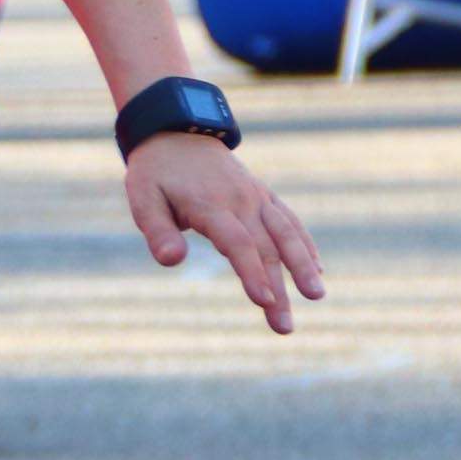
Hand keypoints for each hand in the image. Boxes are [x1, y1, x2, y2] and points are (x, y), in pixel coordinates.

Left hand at [126, 133, 324, 334]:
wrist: (177, 132)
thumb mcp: (143, 198)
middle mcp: (241, 201)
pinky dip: (304, 244)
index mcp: (211, 205)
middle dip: (278, 290)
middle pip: (265, 249)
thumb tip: (171, 261)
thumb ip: (157, 231)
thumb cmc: (156, 173)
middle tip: (284, 327)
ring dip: (303, 266)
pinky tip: (316, 269)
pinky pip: (289, 221)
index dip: (252, 273)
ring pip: (287, 234)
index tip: (264, 301)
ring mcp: (256, 197)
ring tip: (317, 295)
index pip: (237, 244)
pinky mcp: (263, 196)